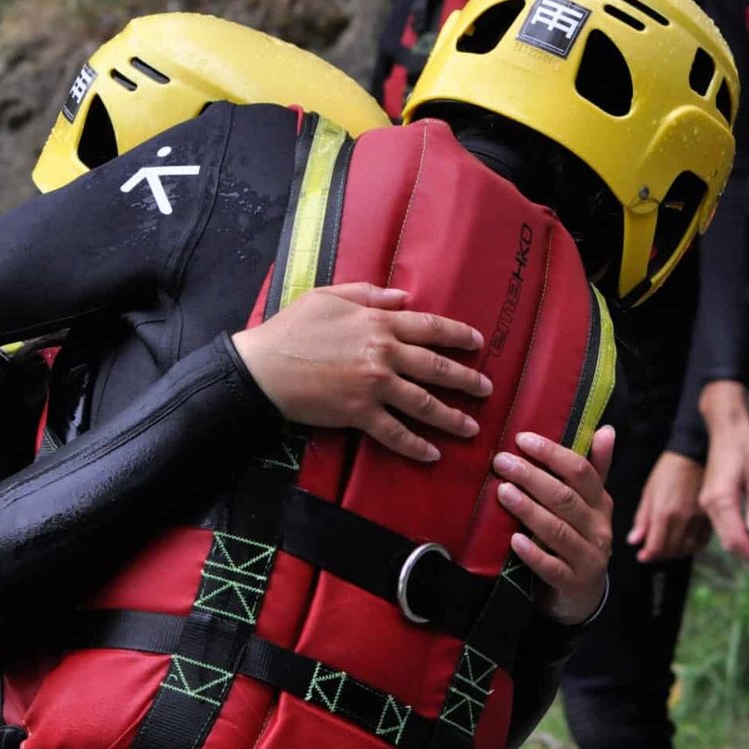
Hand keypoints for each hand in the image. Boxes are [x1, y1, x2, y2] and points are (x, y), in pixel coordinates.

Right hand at [232, 283, 490, 463]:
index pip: (430, 327)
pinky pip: (395, 433)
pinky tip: (432, 454)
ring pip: (424, 403)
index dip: (457, 335)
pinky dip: (415, 445)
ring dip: (451, 416)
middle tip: (486, 389)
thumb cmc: (291, 328)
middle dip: (466, 378)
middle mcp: (383, 353)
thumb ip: (368, 294)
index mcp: (378, 322)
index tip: (477, 342)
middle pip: (436, 367)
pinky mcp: (359, 413)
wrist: (263, 368)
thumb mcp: (328, 296)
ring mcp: (374, 385)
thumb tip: (403, 297)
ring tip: (471, 427)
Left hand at [493, 428, 615, 625]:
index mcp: (600, 503)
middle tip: (501, 462)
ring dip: (528, 509)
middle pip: (565, 497)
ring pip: (557, 529)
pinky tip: (513, 540)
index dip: (552, 454)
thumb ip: (594, 469)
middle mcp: (598, 528)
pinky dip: (532, 553)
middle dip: (532, 477)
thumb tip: (606, 429)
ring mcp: (588, 556)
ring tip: (502, 491)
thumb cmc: (580, 537)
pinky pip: (552, 567)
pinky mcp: (573, 582)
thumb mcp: (590, 504)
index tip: (521, 439)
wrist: (583, 594)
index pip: (580, 472)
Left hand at [628, 451, 710, 562]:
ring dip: (675, 552)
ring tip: (667, 548)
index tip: (642, 557)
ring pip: (687, 549)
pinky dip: (691, 547)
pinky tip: (684, 543)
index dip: (648, 555)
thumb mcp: (649, 492)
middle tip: (653, 551)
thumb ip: (642, 519)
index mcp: (664, 513)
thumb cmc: (668, 471)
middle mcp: (682, 520)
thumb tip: (634, 541)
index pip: (656, 546)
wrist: (694, 456)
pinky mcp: (710, 518)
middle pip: (671, 550)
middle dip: (660, 554)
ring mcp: (698, 520)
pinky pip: (701, 542)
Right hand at [698, 380, 748, 566]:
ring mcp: (707, 501)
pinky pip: (722, 524)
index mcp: (721, 499)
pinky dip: (738, 533)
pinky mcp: (710, 497)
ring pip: (725, 534)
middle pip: (729, 541)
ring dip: (746, 545)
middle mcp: (710, 503)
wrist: (726, 426)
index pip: (737, 539)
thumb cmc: (744, 445)